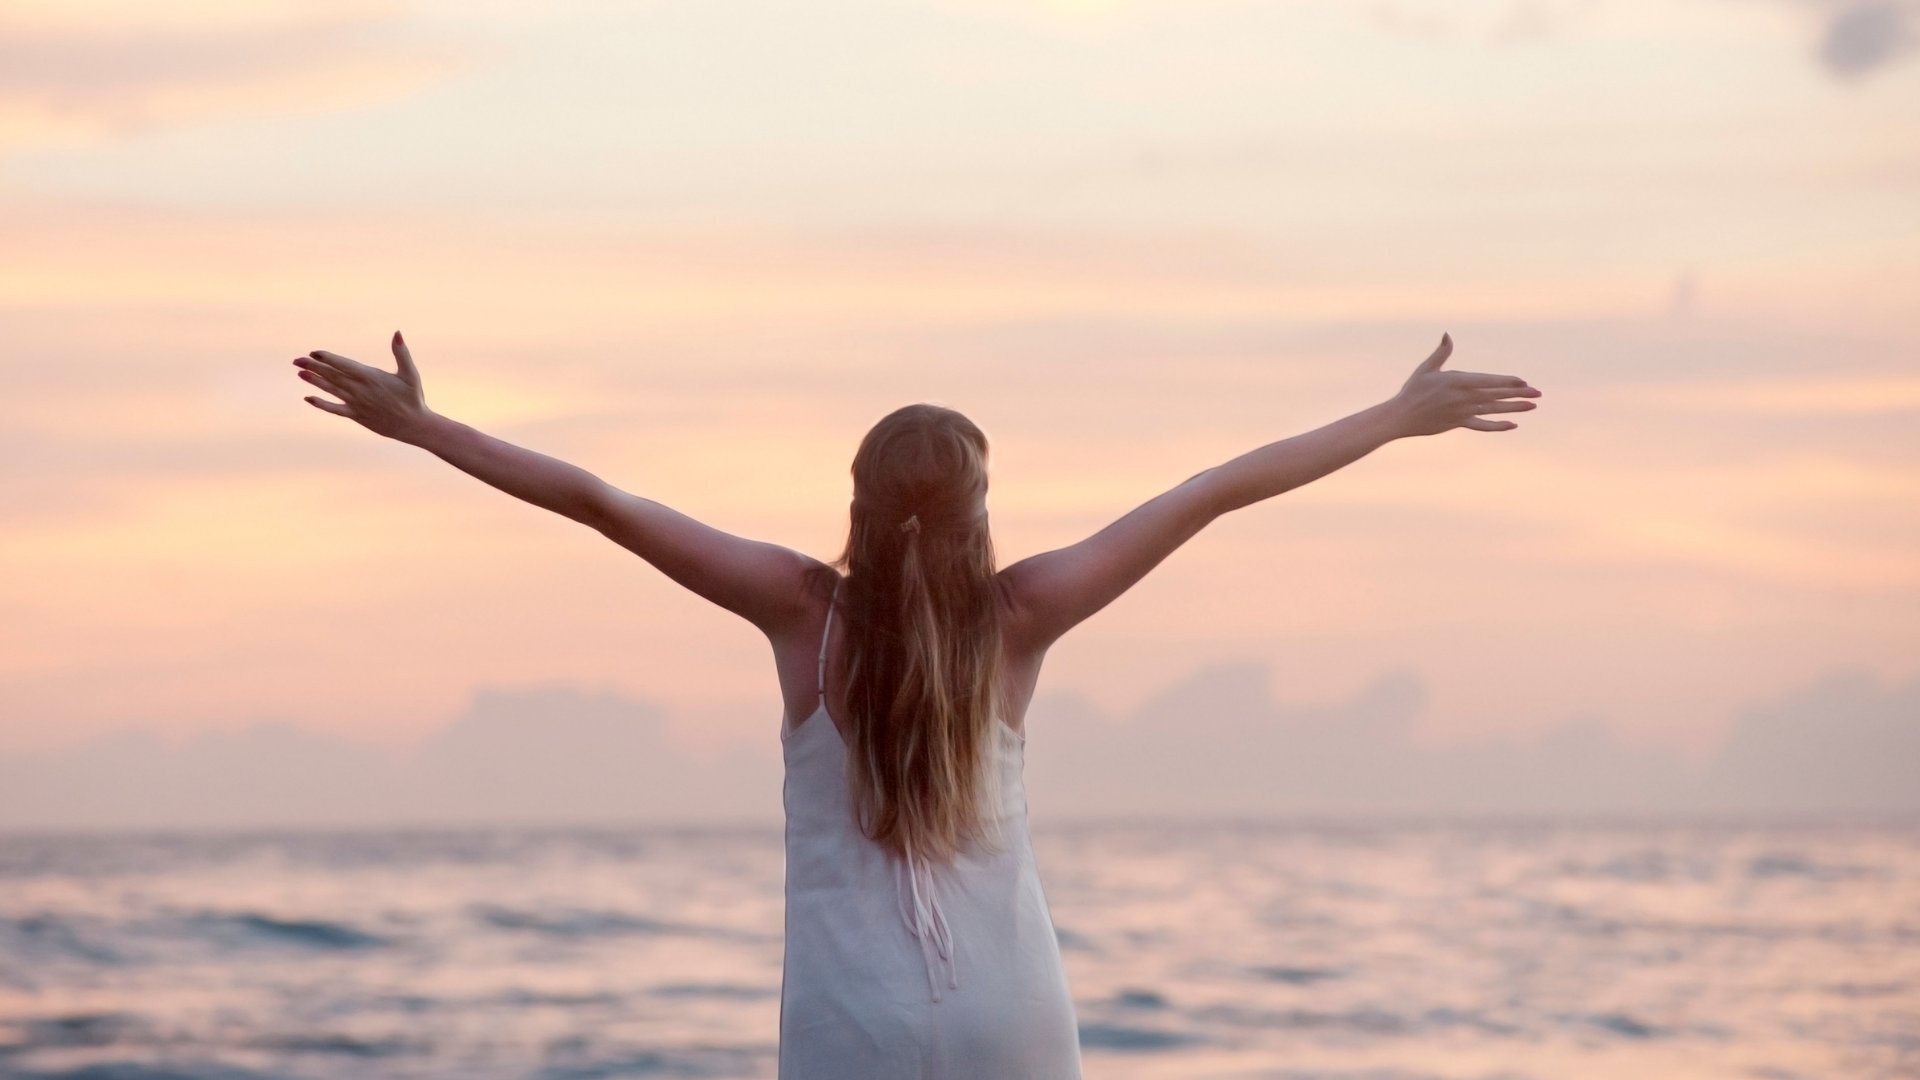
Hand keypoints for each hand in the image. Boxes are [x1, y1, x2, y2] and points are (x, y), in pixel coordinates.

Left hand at [293, 331, 432, 442]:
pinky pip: (335, 409)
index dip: (329, 359)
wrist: (413, 425)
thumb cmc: (413, 398)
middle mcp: (361, 390)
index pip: (345, 366)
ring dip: (314, 382)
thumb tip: (397, 333)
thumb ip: (401, 353)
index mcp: (371, 377)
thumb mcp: (411, 373)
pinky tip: (309, 398)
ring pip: (331, 390)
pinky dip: (322, 404)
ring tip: (299, 373)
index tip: (314, 353)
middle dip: (314, 367)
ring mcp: (357, 404)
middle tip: (297, 360)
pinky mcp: (356, 416)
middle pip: (333, 376)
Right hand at [1390, 333, 1540, 436]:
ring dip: (1514, 408)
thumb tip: (1448, 335)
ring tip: (1532, 406)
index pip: (1488, 381)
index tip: (1523, 381)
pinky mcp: (1459, 423)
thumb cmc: (1412, 390)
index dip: (1507, 381)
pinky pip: (1482, 425)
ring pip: (1493, 410)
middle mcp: (1463, 398)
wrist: (1401, 417)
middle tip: (1538, 393)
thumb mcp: (1426, 369)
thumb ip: (1441, 352)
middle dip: (1518, 393)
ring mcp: (1462, 412)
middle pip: (1495, 395)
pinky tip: (1512, 425)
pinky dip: (1497, 426)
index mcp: (1457, 382)